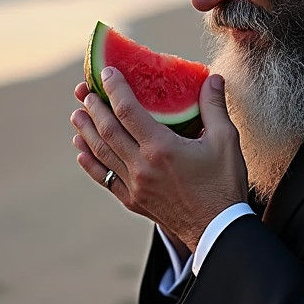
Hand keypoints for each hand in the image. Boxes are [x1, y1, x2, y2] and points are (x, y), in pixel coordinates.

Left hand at [70, 70, 247, 251]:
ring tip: (77, 115)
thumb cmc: (223, 184)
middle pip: (107, 130)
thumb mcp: (226, 141)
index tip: (107, 72)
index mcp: (162, 148)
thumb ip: (214, 107)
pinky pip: (105, 178)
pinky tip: (82, 151)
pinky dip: (91, 163)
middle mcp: (142, 166)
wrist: (217, 230)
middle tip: (84, 91)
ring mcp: (134, 185)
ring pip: (101, 153)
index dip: (115, 89)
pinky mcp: (133, 200)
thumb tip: (213, 77)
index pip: (128, 110)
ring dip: (86, 132)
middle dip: (94, 107)